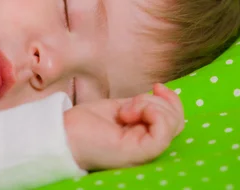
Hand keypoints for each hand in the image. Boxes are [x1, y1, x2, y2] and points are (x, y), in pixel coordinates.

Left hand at [64, 83, 183, 170]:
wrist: (62, 134)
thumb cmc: (85, 124)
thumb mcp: (121, 108)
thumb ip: (142, 106)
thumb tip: (161, 93)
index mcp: (144, 137)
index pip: (175, 121)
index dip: (172, 101)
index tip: (157, 86)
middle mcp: (148, 147)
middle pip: (177, 120)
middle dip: (158, 101)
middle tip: (130, 104)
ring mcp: (145, 152)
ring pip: (172, 123)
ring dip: (150, 105)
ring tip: (125, 111)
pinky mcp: (139, 153)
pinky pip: (163, 132)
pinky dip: (152, 112)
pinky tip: (128, 113)